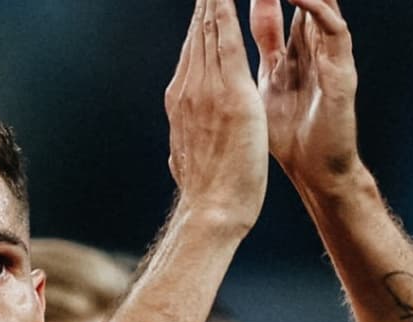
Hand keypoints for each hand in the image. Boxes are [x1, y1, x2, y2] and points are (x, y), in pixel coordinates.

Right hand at [166, 0, 268, 232]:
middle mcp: (189, 88)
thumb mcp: (190, 153)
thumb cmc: (209, 190)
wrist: (212, 211)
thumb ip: (187, 133)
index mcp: (182, 99)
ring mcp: (207, 89)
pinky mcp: (231, 93)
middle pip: (198, 29)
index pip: (193, 47)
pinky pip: (229, 41)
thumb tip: (181, 134)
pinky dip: (228, 11)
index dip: (201, 17)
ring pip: (211, 27)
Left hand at [249, 0, 359, 190]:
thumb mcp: (258, 92)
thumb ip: (250, 62)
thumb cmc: (288, 139)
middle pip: (302, 0)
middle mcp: (311, 50)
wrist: (314, 173)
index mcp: (289, 54)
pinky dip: (317, 10)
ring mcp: (329, 58)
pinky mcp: (342, 73)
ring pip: (321, 6)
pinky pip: (334, 31)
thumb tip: (226, 43)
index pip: (276, 9)